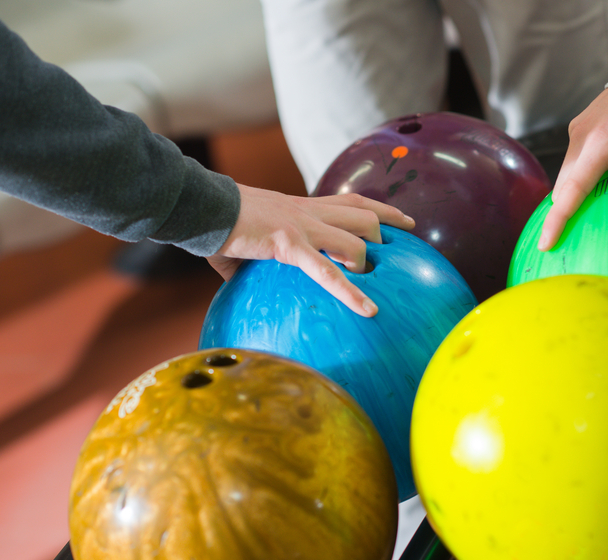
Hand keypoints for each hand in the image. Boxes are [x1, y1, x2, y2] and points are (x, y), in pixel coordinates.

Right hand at [207, 185, 415, 316]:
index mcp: (301, 207)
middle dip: (389, 226)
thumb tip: (238, 281)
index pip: (350, 201)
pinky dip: (349, 291)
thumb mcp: (245, 239)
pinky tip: (367, 310)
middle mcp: (308, 211)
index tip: (403, 220)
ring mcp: (301, 225)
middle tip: (408, 243)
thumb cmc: (216, 223)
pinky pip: (326, 270)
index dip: (380, 209)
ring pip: (354, 239)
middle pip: (363, 212)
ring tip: (371, 285)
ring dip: (367, 263)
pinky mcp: (288, 243)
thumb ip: (253, 259)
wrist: (199, 206)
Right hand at [539, 86, 607, 250]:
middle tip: (563, 243)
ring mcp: (580, 129)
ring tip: (576, 224)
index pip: (571, 191)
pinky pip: (575, 161)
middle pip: (564, 186)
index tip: (545, 245)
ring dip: (570, 198)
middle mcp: (582, 136)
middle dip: (560, 215)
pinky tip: (591, 196)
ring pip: (568, 174)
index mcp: (600, 143)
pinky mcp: (584, 126)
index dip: (557, 221)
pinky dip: (578, 181)